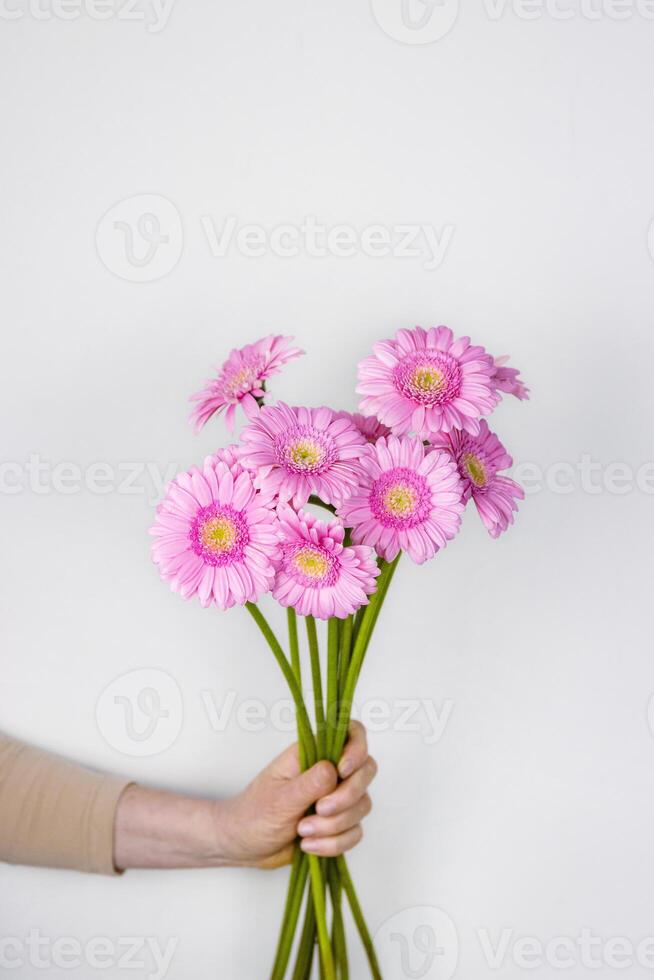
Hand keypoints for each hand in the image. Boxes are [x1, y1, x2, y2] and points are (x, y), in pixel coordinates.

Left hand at [218, 722, 376, 868]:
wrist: (244, 847)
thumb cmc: (253, 814)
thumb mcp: (279, 799)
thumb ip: (309, 784)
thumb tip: (334, 770)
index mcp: (313, 753)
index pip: (352, 733)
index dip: (357, 748)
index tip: (343, 772)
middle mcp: (329, 772)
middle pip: (366, 770)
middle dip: (347, 797)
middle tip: (320, 810)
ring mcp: (336, 798)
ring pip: (362, 805)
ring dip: (335, 825)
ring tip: (303, 831)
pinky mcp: (338, 824)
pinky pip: (355, 832)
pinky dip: (335, 843)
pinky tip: (309, 846)